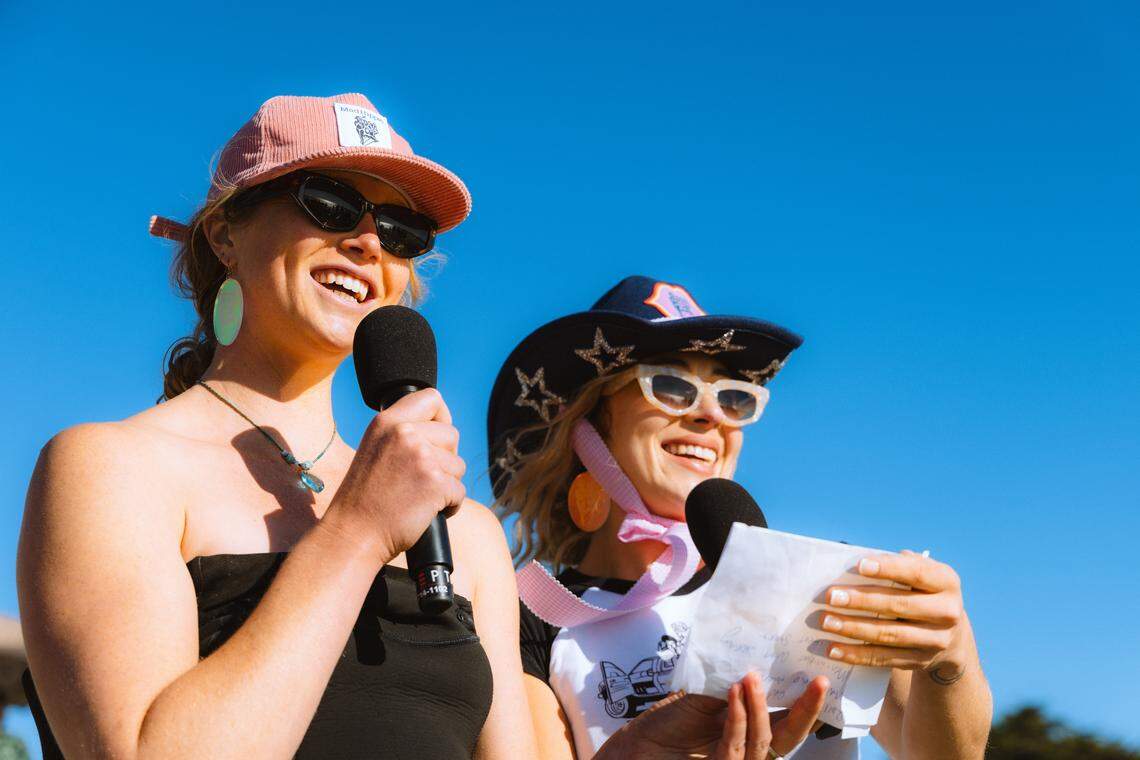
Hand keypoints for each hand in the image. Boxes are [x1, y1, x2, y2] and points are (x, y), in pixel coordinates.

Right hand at [325, 388, 465, 562]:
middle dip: (446, 458)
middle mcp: (404, 433)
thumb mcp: (375, 450)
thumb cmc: (365, 500)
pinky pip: (460, 491)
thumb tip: (441, 429)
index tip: (438, 436)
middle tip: (422, 478)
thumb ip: (402, 434)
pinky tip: (426, 512)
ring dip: (447, 484)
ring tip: (419, 497)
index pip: (431, 397)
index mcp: (386, 422)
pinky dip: (450, 506)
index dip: (442, 417)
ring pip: (458, 465)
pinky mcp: (435, 483)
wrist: (353, 535)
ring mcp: (421, 457)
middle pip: (452, 434)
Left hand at [601, 672, 828, 759]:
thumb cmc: (669, 722)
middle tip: (816, 681)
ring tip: (751, 677)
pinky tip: (733, 694)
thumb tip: (761, 656)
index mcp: (750, 733)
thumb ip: (733, 685)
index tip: (821, 678)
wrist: (636, 746)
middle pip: (787, 738)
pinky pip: (735, 746)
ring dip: (760, 707)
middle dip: (804, 710)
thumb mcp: (707, 696)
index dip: (806, 706)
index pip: (787, 723)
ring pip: (764, 742)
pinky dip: (736, 718)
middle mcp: (747, 751)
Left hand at [820, 550, 969, 682]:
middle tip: (830, 597)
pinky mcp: (920, 661)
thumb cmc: (921, 592)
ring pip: (889, 634)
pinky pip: (884, 658)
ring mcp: (936, 640)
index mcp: (947, 582)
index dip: (888, 568)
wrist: (951, 635)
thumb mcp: (920, 574)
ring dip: (853, 628)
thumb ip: (897, 564)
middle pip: (899, 605)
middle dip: (861, 600)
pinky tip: (833, 649)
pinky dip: (856, 654)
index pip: (917, 573)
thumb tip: (857, 562)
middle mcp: (947, 611)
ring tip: (826, 621)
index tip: (859, 566)